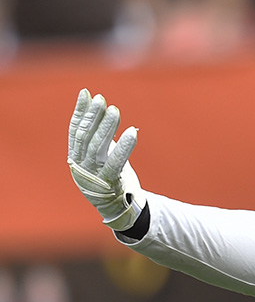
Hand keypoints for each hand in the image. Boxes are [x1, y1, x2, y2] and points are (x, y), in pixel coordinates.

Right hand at [67, 89, 146, 230]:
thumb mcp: (100, 155)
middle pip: (85, 136)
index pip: (74, 130)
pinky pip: (117, 162)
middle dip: (93, 116)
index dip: (79, 111)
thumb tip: (102, 108)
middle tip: (102, 99)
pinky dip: (124, 146)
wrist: (116, 208)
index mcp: (75, 157)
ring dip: (107, 127)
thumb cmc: (108, 176)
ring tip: (115, 110)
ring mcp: (93, 175)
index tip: (86, 93)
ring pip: (98, 147)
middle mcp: (80, 165)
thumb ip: (98, 136)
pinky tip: (132, 132)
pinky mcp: (109, 183)